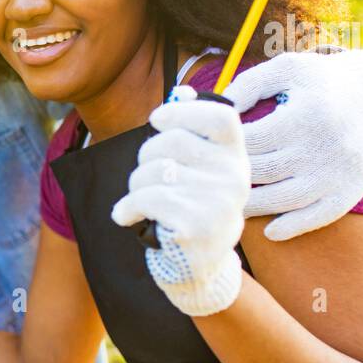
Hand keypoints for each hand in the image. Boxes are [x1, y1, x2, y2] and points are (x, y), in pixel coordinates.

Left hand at [111, 86, 248, 316]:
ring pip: (153, 171)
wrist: (200, 270)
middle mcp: (234, 177)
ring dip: (134, 186)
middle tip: (144, 177)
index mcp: (237, 158)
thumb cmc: (192, 210)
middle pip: (171, 141)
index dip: (183, 111)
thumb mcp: (202, 172)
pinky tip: (126, 217)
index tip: (156, 120)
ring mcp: (217, 202)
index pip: (221, 117)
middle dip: (144, 158)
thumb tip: (181, 92)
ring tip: (140, 201)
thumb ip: (193, 134)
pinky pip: (146, 198)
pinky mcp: (195, 226)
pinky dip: (127, 207)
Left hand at [222, 49, 362, 240]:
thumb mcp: (286, 69)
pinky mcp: (351, 190)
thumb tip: (218, 109)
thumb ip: (248, 84)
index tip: (211, 150)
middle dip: (233, 176)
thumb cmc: (318, 81)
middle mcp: (324, 146)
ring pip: (284, 199)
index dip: (227, 146)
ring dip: (253, 207)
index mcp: (305, 115)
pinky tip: (270, 232)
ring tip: (232, 204)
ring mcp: (338, 172)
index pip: (251, 141)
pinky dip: (292, 227)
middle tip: (211, 181)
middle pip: (263, 172)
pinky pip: (319, 217)